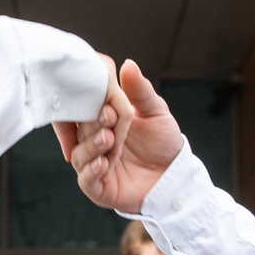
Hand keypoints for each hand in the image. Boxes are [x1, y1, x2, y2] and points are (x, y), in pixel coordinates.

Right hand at [58, 59, 187, 212]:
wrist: (175, 175)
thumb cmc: (163, 142)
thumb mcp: (155, 113)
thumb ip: (140, 92)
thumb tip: (128, 65)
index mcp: (101, 122)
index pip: (82, 110)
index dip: (89, 105)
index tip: (107, 102)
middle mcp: (92, 143)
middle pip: (79, 131)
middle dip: (92, 124)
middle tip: (108, 118)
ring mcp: (93, 166)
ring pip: (80, 155)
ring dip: (92, 146)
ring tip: (109, 138)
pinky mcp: (99, 189)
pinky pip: (86, 181)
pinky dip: (92, 171)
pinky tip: (104, 163)